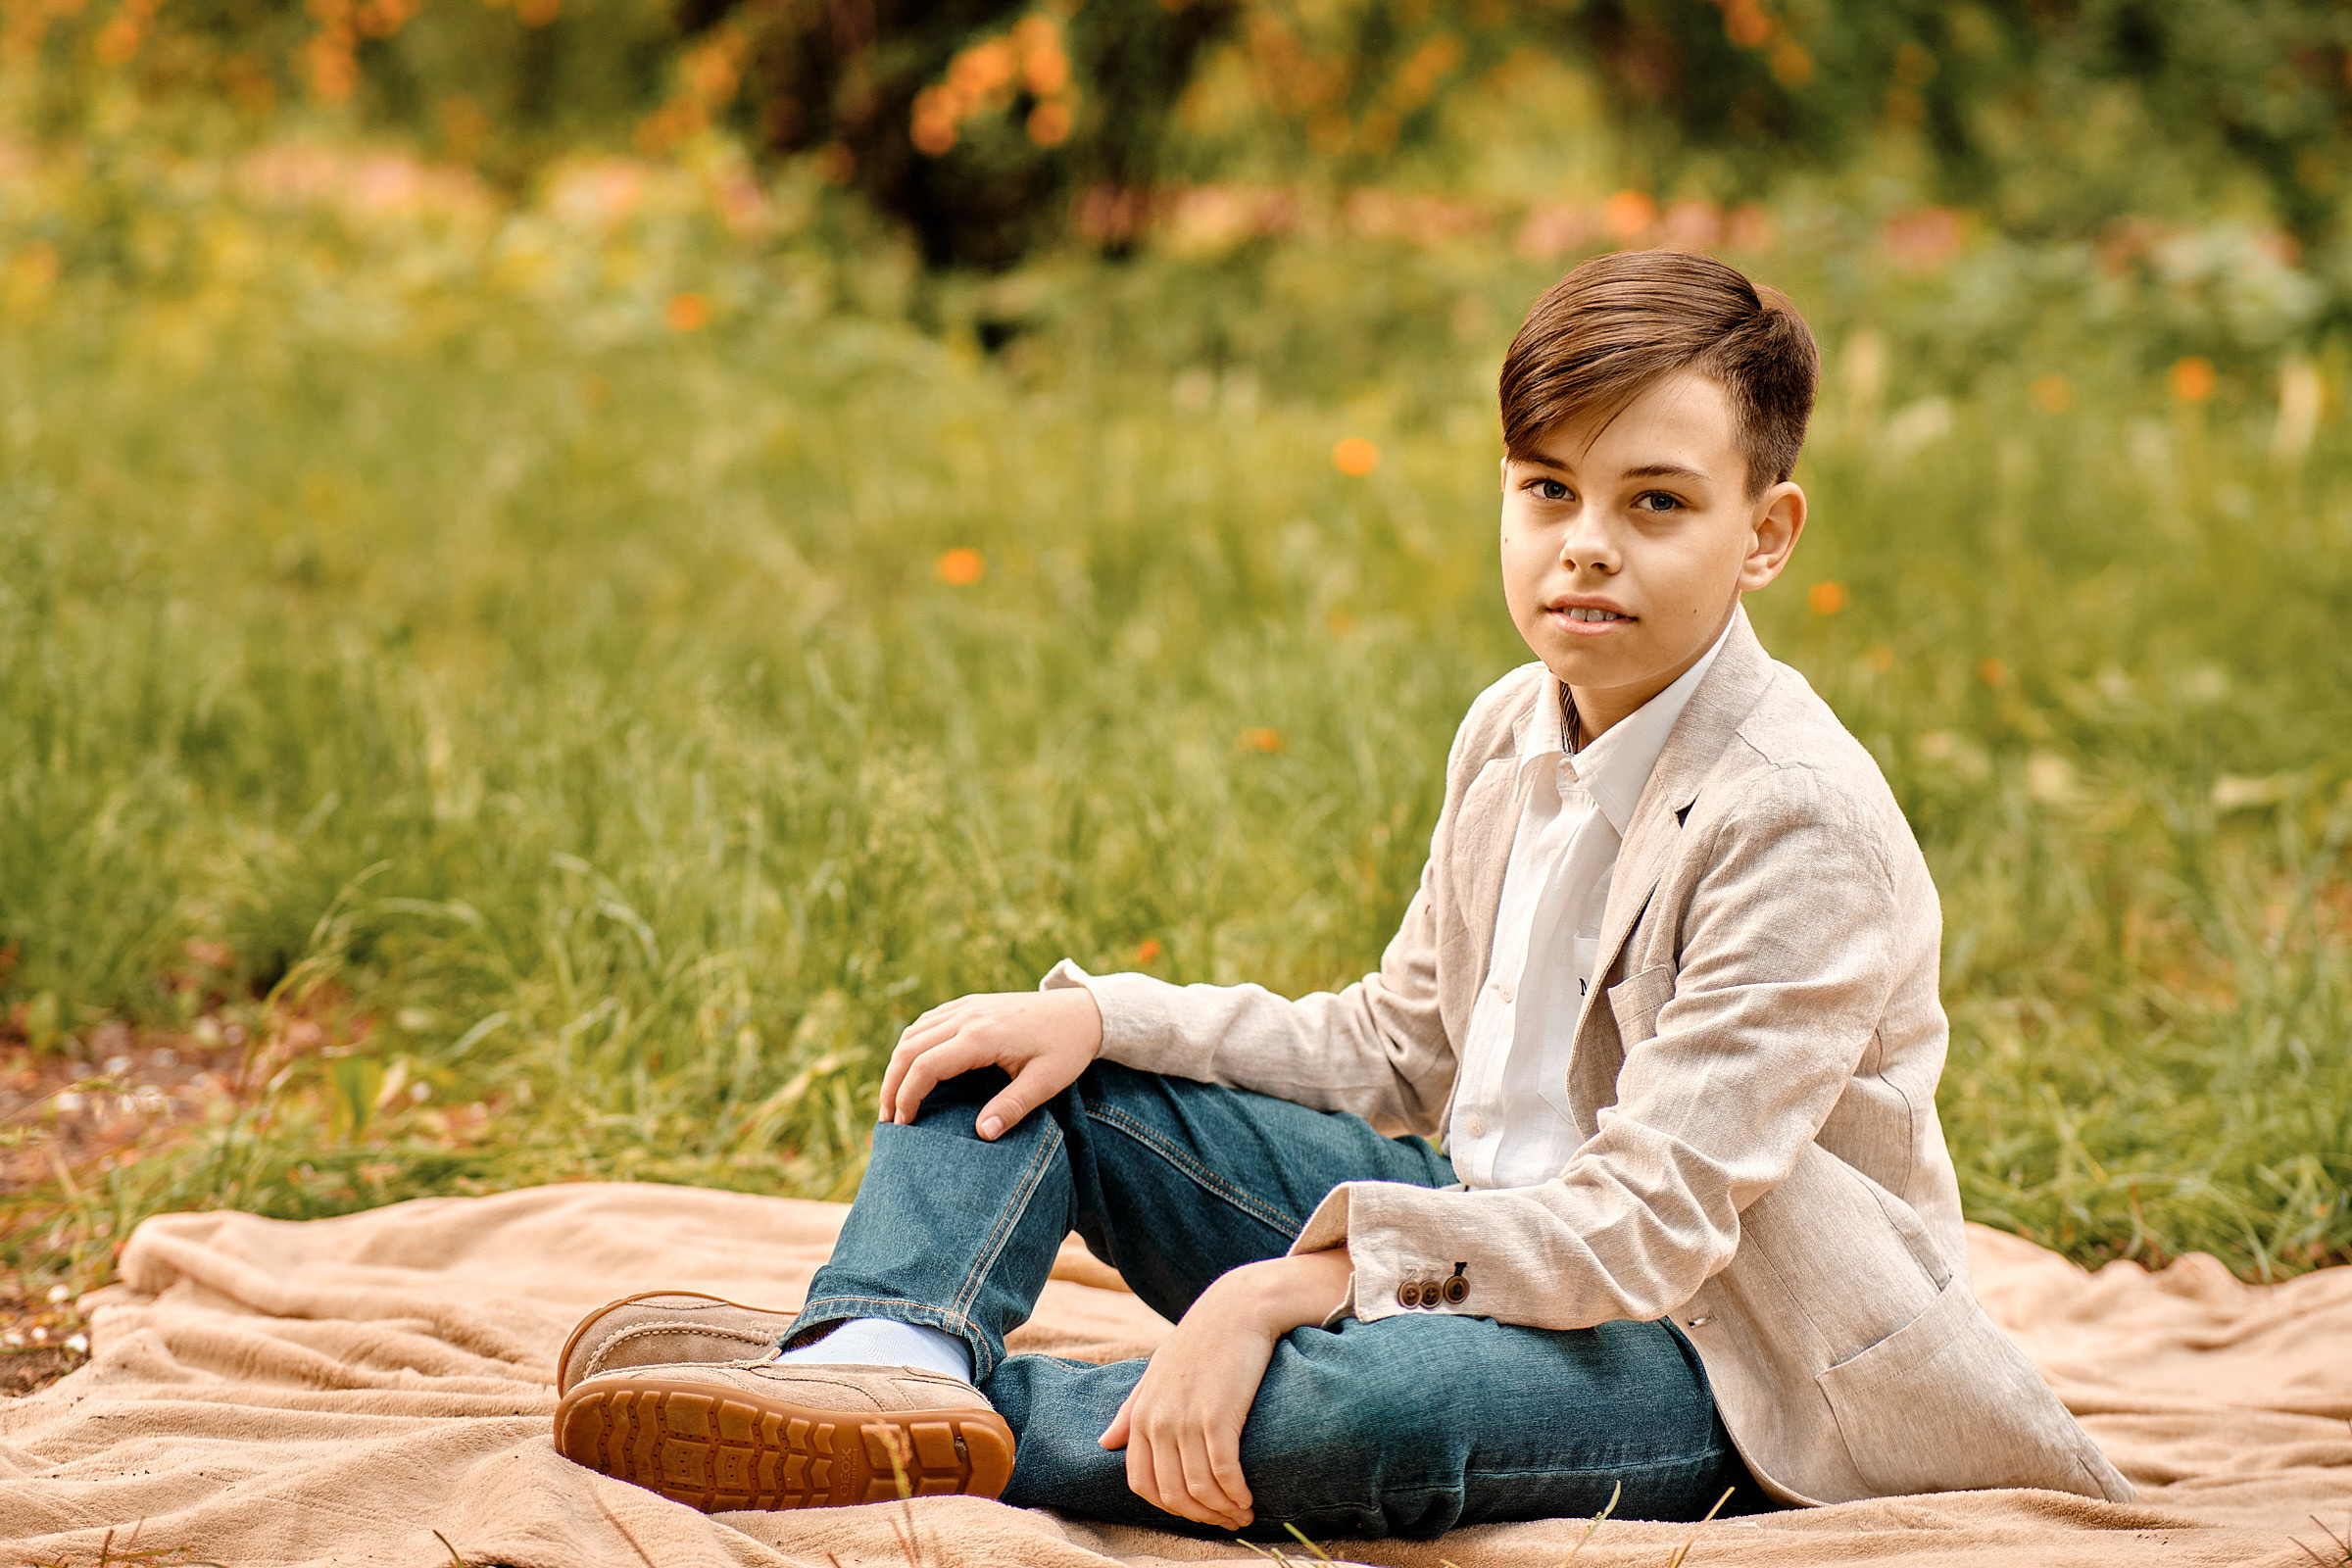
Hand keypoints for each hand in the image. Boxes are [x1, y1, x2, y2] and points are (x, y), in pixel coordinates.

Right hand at [877, 987, 1103, 1138]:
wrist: (1084, 1010)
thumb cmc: (1067, 1048)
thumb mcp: (1047, 1082)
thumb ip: (1013, 1107)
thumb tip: (983, 1134)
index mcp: (981, 1036)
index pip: (925, 1066)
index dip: (907, 1096)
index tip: (903, 1125)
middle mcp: (967, 1016)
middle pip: (909, 1048)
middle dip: (891, 1084)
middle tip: (887, 1119)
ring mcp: (967, 1006)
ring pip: (914, 1032)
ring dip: (897, 1064)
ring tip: (894, 1098)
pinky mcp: (971, 1004)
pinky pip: (928, 1021)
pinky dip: (912, 1044)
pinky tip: (913, 1067)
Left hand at [1097, 1249, 1352, 1530]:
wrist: (1238, 1307)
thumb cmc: (1200, 1340)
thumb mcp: (1157, 1373)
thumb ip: (1131, 1410)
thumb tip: (1104, 1442)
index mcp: (1142, 1415)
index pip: (1142, 1483)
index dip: (1170, 1507)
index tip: (1197, 1511)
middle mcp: (1158, 1420)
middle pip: (1171, 1493)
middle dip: (1200, 1516)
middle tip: (1228, 1520)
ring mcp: (1186, 1419)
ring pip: (1199, 1489)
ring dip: (1223, 1511)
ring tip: (1243, 1513)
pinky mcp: (1218, 1416)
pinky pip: (1223, 1473)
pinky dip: (1236, 1494)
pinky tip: (1249, 1497)